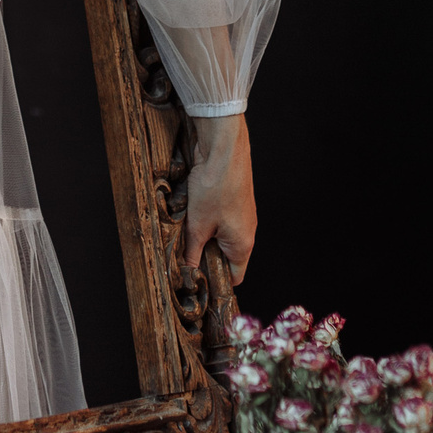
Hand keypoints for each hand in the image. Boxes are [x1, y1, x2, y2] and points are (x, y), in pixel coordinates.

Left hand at [184, 111, 254, 285]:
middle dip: (206, 257)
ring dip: (204, 237)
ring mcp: (243, 216)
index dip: (217, 283)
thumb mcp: (198, 226)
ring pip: (221, 237)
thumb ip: (193, 252)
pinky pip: (221, 220)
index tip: (198, 283)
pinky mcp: (235, 201)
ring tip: (186, 232)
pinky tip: (191, 213)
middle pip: (227, 257)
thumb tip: (188, 271)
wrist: (223, 149)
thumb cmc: (216, 187)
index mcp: (242, 245)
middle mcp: (247, 232)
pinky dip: (207, 221)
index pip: (234, 277)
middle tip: (184, 256)